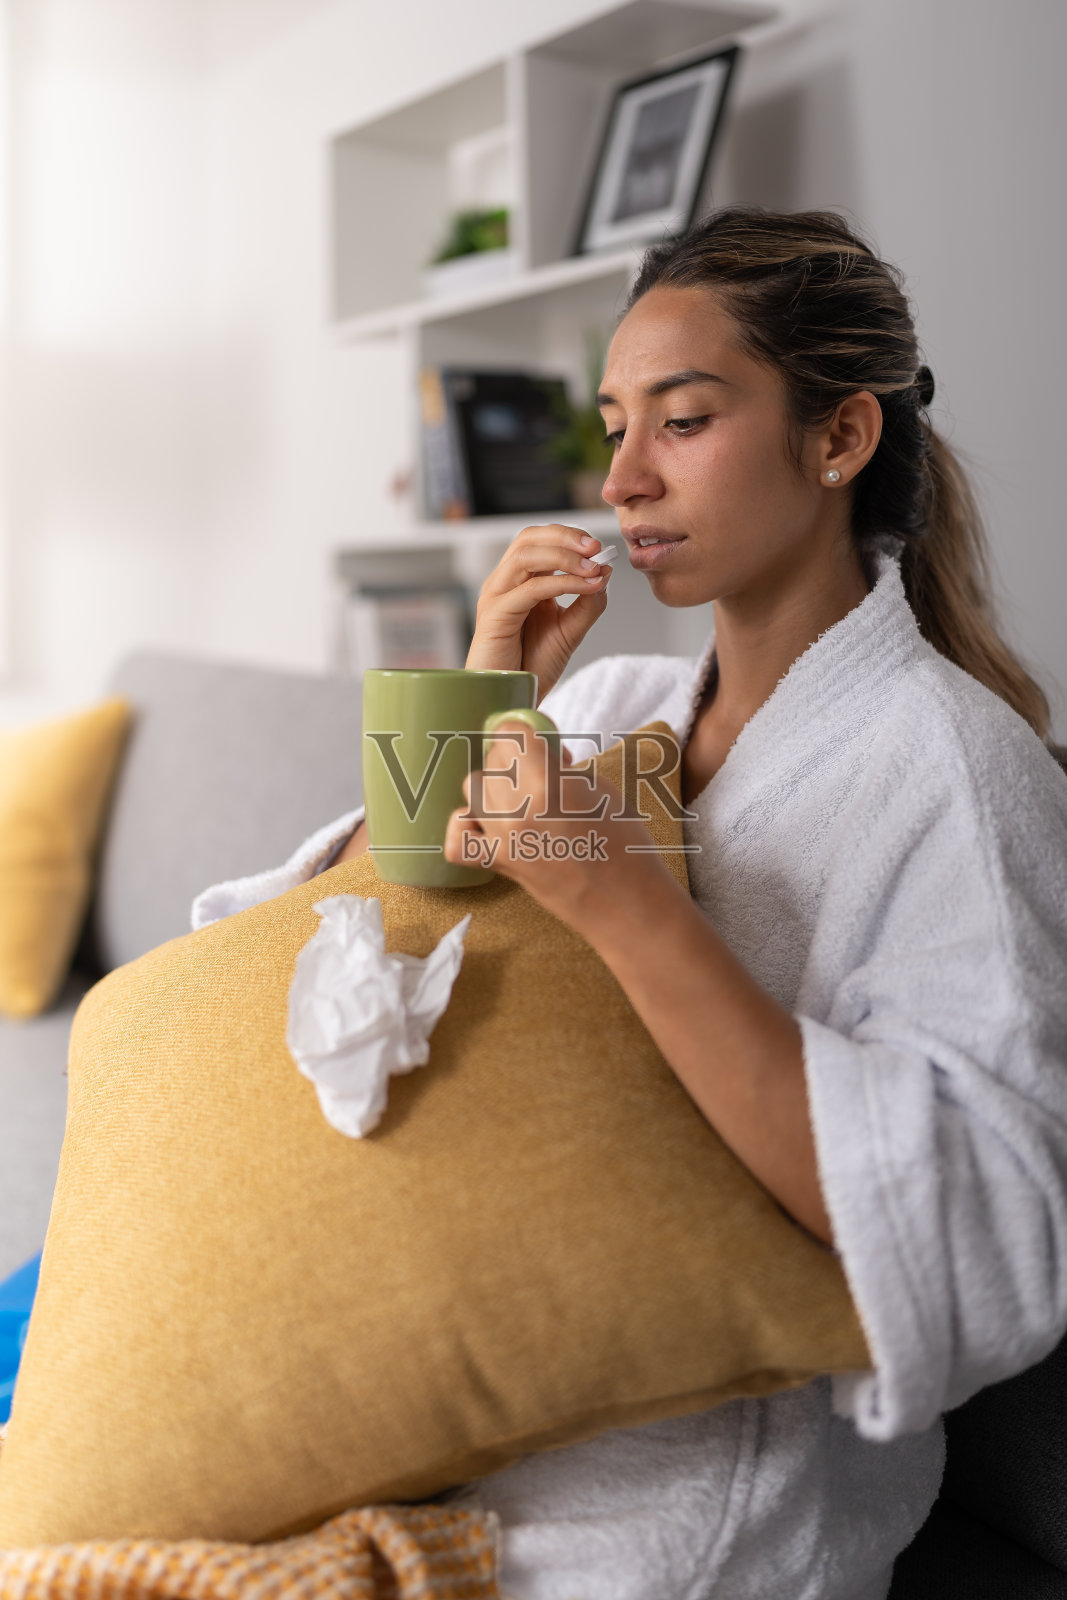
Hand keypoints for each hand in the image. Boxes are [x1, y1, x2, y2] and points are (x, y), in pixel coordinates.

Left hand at [442, 720, 673, 930]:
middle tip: (543, 774)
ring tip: (523, 799)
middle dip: (516, 759)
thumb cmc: (626, 846)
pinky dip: (466, 827)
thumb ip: (565, 768)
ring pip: (473, 789)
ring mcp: (503, 838)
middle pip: (493, 759)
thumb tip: (546, 753)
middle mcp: (518, 808)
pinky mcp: (499, 864)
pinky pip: (458, 839)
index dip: (525, 734)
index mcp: (549, 783)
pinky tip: (488, 825)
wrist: (626, 904)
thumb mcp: (603, 790)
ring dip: (495, 787)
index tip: (539, 743)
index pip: (509, 733)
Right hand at [465, 524, 610, 700]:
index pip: (539, 540)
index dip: (568, 536)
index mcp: (519, 582)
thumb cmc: (531, 667)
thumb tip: (606, 569)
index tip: (600, 546)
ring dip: (565, 557)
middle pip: (528, 538)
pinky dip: (563, 583)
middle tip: (597, 547)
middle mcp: (504, 583)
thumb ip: (588, 602)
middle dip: (565, 536)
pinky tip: (586, 586)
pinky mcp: (495, 615)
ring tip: (593, 567)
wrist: (509, 699)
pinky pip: (531, 588)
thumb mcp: (570, 630)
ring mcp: (497, 596)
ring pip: (527, 556)